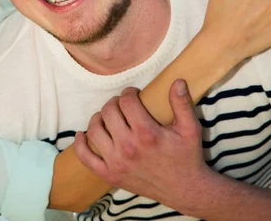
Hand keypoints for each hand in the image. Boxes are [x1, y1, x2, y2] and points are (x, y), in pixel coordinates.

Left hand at [73, 80, 210, 209]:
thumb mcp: (190, 129)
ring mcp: (116, 162)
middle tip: (122, 105)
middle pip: (109, 112)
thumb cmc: (187, 157)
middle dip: (115, 103)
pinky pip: (86, 157)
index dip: (129, 92)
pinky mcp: (109, 175)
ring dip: (99, 118)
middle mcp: (129, 147)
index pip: (127, 102)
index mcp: (147, 134)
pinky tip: (83, 134)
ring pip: (94, 130)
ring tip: (108, 117)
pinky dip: (80, 144)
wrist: (185, 190)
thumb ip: (182, 104)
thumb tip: (176, 81)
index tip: (133, 94)